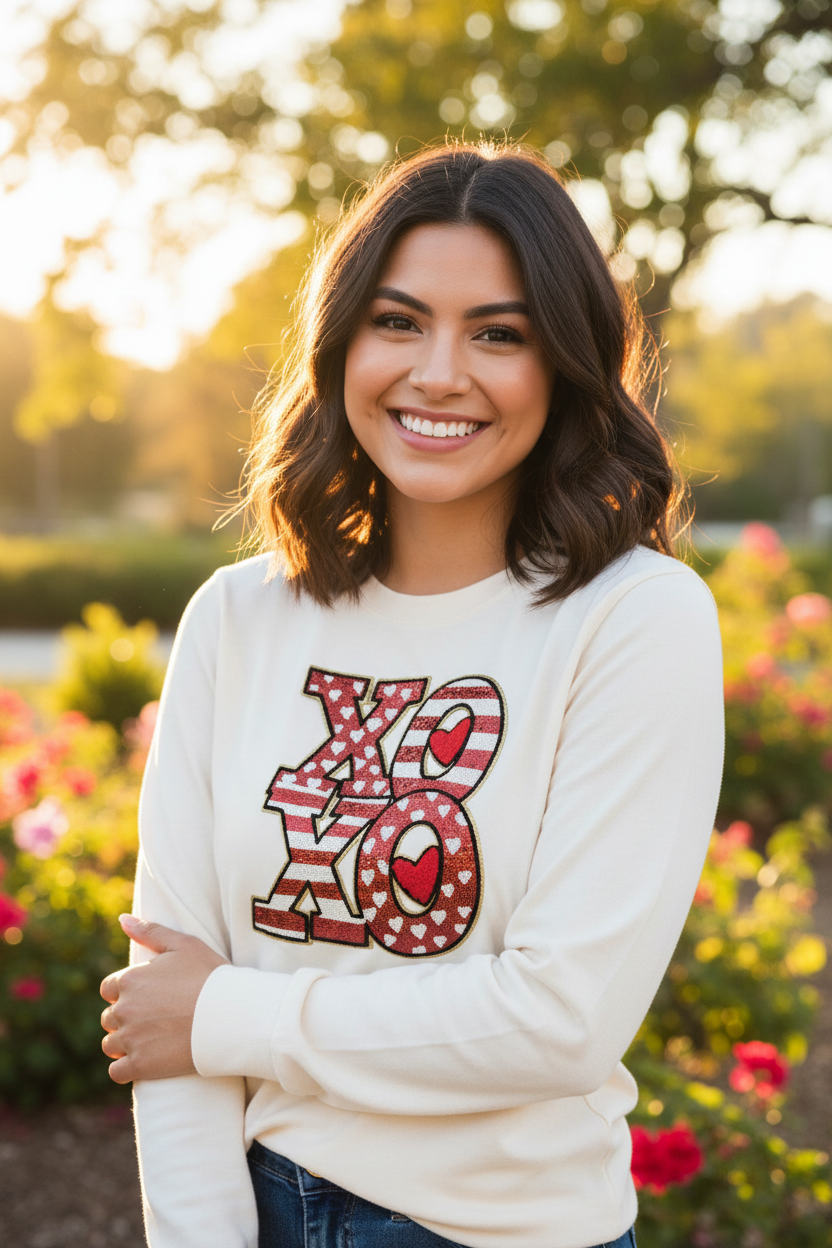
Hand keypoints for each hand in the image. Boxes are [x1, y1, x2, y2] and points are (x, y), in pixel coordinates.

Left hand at [100, 915, 226, 1083]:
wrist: (231, 1015)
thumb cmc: (210, 976)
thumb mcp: (184, 944)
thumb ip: (150, 931)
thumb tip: (122, 919)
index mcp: (130, 980)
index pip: (108, 988)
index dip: (125, 992)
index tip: (146, 997)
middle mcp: (124, 1009)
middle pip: (109, 1018)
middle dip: (125, 1018)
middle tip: (152, 1020)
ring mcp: (130, 1039)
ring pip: (110, 1045)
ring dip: (123, 1044)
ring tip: (148, 1041)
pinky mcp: (140, 1066)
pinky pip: (117, 1072)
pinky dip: (126, 1069)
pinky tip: (143, 1062)